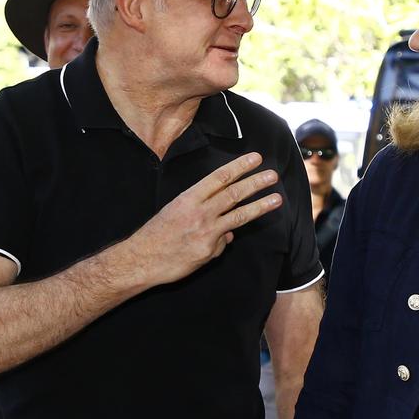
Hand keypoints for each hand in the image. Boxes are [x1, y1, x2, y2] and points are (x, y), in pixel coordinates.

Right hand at [127, 152, 282, 287]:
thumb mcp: (175, 213)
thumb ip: (201, 212)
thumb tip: (227, 229)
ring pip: (238, 216)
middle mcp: (199, 211)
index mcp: (189, 198)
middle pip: (233, 193)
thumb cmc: (156, 234)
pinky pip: (221, 244)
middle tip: (272, 174)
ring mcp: (205, 231)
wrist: (141, 260)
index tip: (255, 158)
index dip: (239, 167)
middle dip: (255, 183)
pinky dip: (219, 243)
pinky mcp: (207, 250)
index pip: (219, 178)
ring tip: (276, 199)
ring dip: (260, 206)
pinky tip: (205, 247)